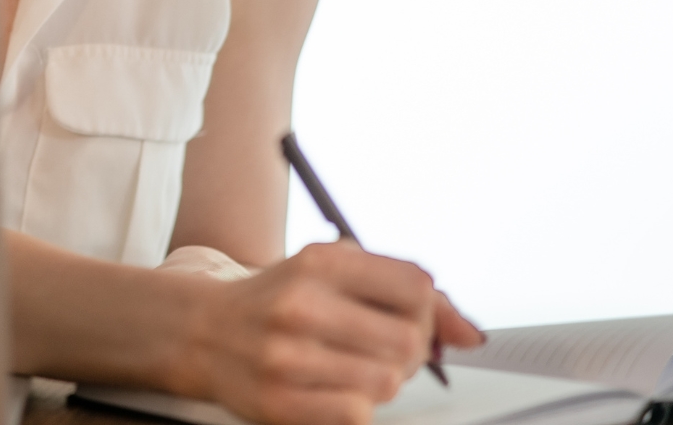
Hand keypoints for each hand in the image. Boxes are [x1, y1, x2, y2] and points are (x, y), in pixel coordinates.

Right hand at [172, 240, 483, 424]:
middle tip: (385, 349)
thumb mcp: (332, 272)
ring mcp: (286, 356)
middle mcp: (300, 304)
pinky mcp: (278, 403)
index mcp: (317, 261)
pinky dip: (356, 407)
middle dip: (410, 351)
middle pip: (409, 340)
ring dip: (382, 381)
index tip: (412, 318)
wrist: (201, 332)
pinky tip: (334, 389)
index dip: (429, 310)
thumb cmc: (277, 301)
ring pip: (387, 381)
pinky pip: (357, 415)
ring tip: (355, 368)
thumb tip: (471, 335)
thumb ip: (403, 291)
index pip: (416, 285)